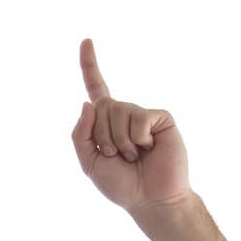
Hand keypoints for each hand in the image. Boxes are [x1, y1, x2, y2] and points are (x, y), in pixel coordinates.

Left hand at [70, 37, 192, 214]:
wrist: (151, 200)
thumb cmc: (122, 184)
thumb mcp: (89, 163)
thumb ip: (80, 134)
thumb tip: (88, 102)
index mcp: (106, 123)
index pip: (97, 89)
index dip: (89, 65)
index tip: (86, 40)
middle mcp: (124, 114)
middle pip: (101, 106)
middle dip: (103, 136)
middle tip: (119, 157)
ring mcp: (143, 115)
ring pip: (118, 112)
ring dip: (120, 141)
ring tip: (135, 156)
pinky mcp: (160, 118)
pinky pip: (138, 118)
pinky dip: (137, 138)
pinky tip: (149, 149)